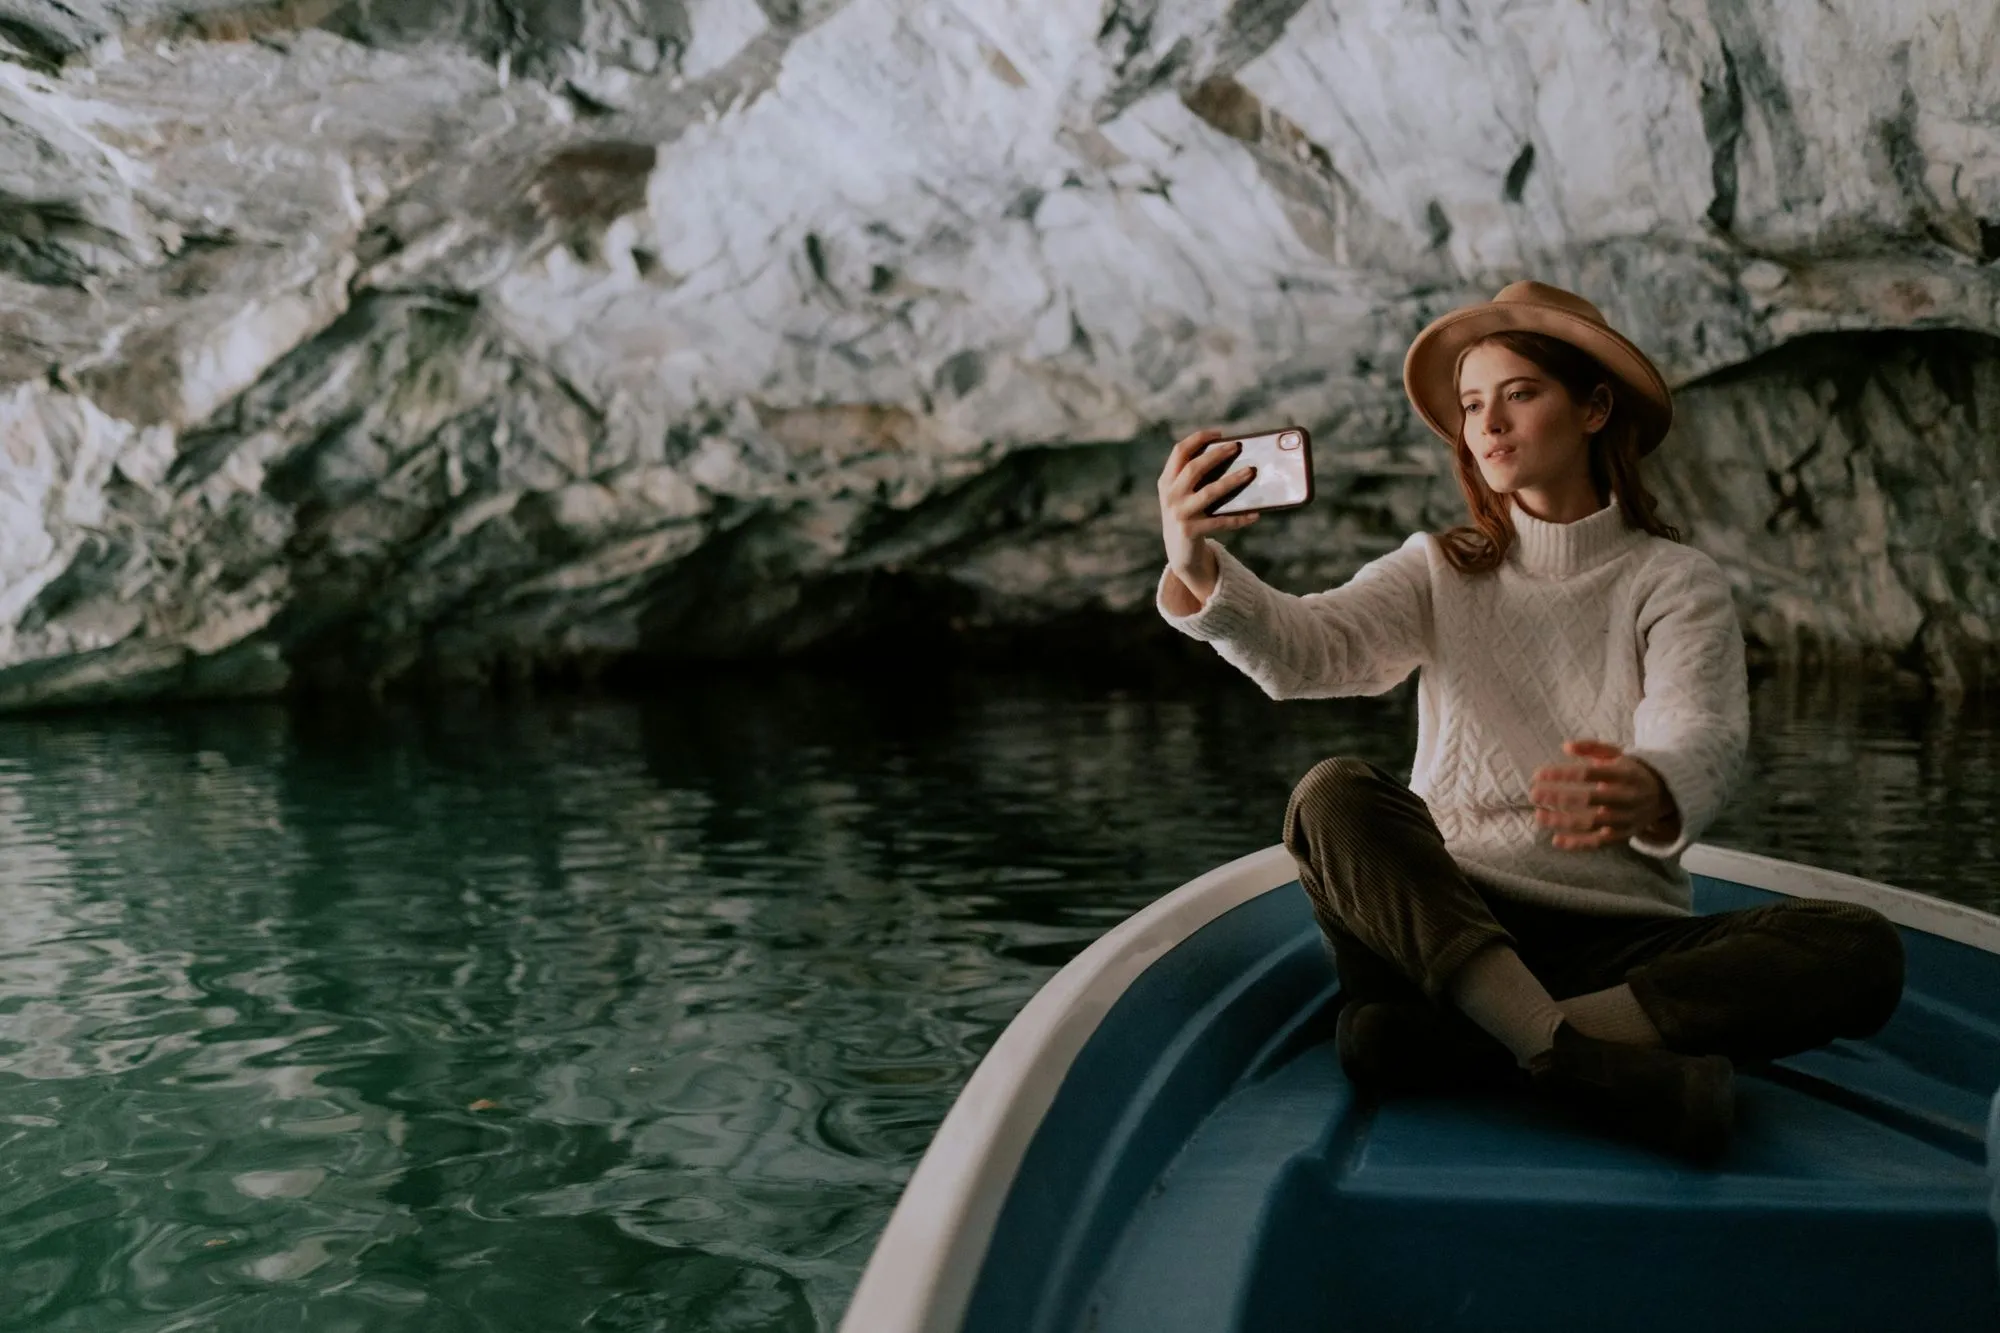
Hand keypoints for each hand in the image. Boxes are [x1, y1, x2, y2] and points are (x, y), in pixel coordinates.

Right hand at [1158, 428, 1259, 604]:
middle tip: (1236, 446)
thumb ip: (1194, 477)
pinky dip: (1239, 518)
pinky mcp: (1191, 531)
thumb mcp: (1183, 494)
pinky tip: (1255, 514)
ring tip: (1251, 472)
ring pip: (1209, 492)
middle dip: (1216, 454)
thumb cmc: (1188, 515)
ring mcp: (1180, 514)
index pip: (1179, 451)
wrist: (1178, 552)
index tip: (1219, 433)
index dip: (1198, 439)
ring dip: (1232, 481)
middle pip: (1194, 468)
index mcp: (1167, 481)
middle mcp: (1170, 495)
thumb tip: (1230, 455)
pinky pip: (1220, 522)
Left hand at [1530, 740, 1679, 850]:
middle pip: (1589, 799)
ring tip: (1539, 816)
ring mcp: (1626, 818)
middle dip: (1559, 798)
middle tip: (1534, 795)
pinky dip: (1578, 843)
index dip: (1562, 774)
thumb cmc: (1630, 771)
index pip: (1589, 773)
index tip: (1537, 775)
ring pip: (1592, 822)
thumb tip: (1565, 746)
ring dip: (1563, 822)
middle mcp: (1627, 797)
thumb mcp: (1616, 753)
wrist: (1664, 794)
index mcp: (1625, 773)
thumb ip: (1591, 748)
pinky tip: (1557, 841)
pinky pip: (1599, 842)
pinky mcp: (1624, 834)